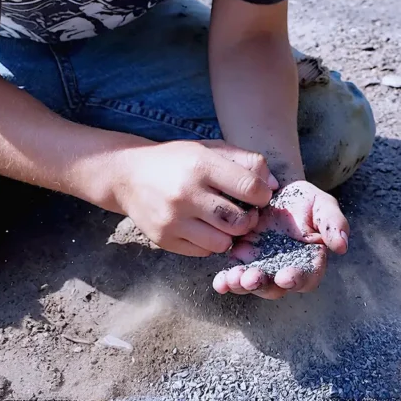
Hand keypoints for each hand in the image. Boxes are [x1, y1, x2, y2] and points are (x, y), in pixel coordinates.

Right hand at [108, 140, 277, 256]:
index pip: (250, 188)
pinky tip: (203, 228)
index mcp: (201, 165)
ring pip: (223, 242)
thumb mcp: (209, 149)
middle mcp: (186, 193)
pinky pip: (203, 251)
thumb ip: (245, 161)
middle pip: (240, 221)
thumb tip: (273, 186)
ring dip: (230, 235)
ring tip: (223, 222)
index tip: (258, 196)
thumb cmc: (177, 161)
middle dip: (249, 220)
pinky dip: (210, 243)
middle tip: (243, 213)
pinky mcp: (163, 239)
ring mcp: (173, 219)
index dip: (262, 195)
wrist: (128, 176)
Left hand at [212, 181, 348, 298]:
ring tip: (231, 280)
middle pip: (274, 287)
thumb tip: (342, 245)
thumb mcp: (323, 205)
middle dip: (262, 285)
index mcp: (308, 260)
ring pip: (252, 283)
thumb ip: (334, 223)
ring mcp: (261, 265)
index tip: (286, 278)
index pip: (306, 277)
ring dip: (241, 285)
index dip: (297, 280)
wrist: (275, 189)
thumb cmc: (305, 201)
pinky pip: (234, 274)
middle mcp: (284, 268)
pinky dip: (226, 281)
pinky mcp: (242, 258)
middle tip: (250, 279)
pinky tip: (220, 282)